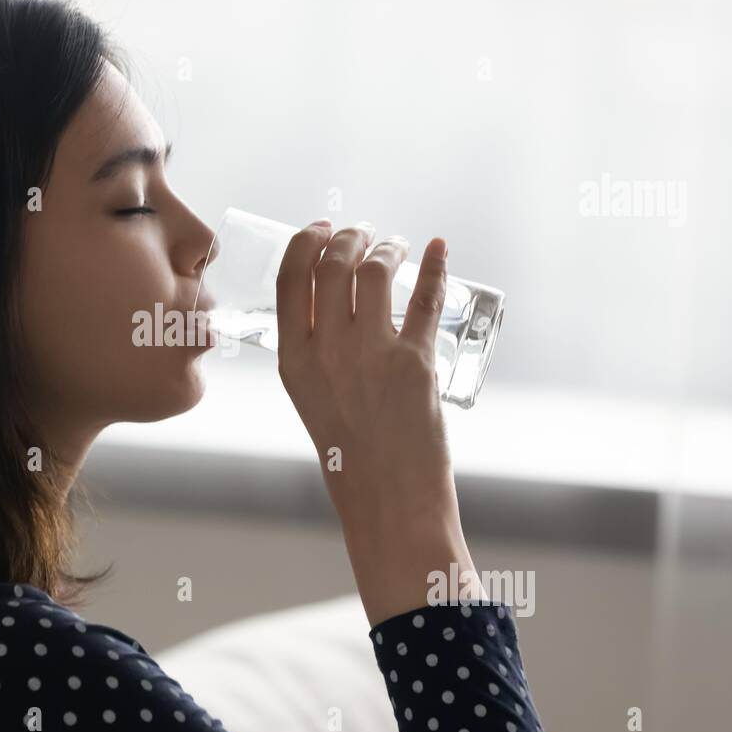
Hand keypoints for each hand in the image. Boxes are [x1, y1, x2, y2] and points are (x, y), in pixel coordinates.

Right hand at [274, 221, 484, 625]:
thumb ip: (315, 355)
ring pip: (375, 273)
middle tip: (365, 234)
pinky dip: (435, 267)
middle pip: (333, 265)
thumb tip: (336, 308)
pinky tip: (439, 249)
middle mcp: (327, 352)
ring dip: (388, 250)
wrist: (388, 503)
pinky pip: (425, 300)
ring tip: (395, 248)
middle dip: (350, 238)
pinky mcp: (416, 364)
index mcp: (293, 362)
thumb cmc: (351, 460)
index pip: (292, 278)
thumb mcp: (312, 401)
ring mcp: (372, 355)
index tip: (321, 228)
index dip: (307, 242)